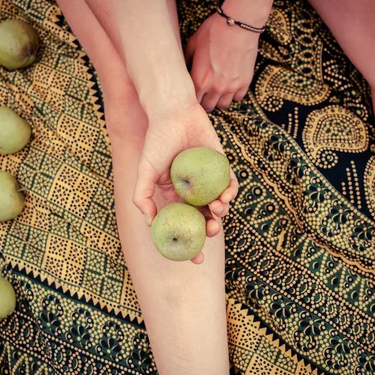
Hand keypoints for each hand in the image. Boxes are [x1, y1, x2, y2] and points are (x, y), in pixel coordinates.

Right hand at [133, 102, 238, 263]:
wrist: (174, 114)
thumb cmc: (157, 141)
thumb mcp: (144, 171)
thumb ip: (142, 197)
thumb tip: (151, 224)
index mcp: (173, 198)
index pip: (183, 227)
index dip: (189, 247)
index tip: (195, 261)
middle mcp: (191, 193)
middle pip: (204, 219)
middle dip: (210, 231)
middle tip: (211, 231)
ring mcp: (207, 181)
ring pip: (219, 205)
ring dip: (222, 212)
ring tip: (217, 209)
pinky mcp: (221, 168)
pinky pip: (230, 185)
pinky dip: (231, 193)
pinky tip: (227, 195)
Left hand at [185, 12, 259, 111]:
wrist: (237, 25)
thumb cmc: (213, 32)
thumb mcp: (192, 44)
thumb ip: (187, 61)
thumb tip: (184, 69)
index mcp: (199, 80)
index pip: (193, 101)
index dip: (193, 99)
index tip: (194, 95)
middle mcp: (215, 88)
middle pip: (208, 107)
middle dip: (205, 101)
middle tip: (205, 95)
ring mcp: (231, 87)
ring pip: (223, 105)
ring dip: (219, 100)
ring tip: (218, 92)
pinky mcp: (244, 83)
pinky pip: (238, 98)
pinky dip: (234, 94)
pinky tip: (231, 85)